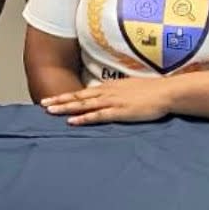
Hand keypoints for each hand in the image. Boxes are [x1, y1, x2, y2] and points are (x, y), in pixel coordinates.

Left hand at [40, 78, 171, 125]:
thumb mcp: (128, 90)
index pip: (82, 93)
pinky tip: (72, 121)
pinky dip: (83, 118)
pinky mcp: (119, 112)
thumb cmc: (149, 92)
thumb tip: (105, 99)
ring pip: (83, 105)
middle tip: (42, 103)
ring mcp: (112, 102)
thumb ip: (115, 94)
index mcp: (108, 88)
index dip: (66, 96)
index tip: (52, 98)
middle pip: (78, 97)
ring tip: (50, 110)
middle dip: (60, 100)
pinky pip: (97, 116)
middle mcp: (106, 93)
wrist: (165, 92)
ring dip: (66, 108)